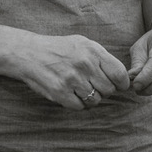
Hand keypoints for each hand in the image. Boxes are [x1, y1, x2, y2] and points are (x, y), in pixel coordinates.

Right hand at [12, 34, 131, 110]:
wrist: (29, 53)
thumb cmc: (59, 48)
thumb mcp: (83, 43)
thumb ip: (102, 58)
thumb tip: (122, 78)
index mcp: (93, 51)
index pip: (119, 74)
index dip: (121, 84)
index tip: (117, 86)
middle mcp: (84, 64)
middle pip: (108, 90)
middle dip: (103, 91)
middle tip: (91, 85)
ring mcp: (72, 79)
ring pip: (95, 101)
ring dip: (89, 98)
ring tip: (78, 88)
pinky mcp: (60, 92)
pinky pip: (80, 107)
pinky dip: (77, 103)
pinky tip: (70, 93)